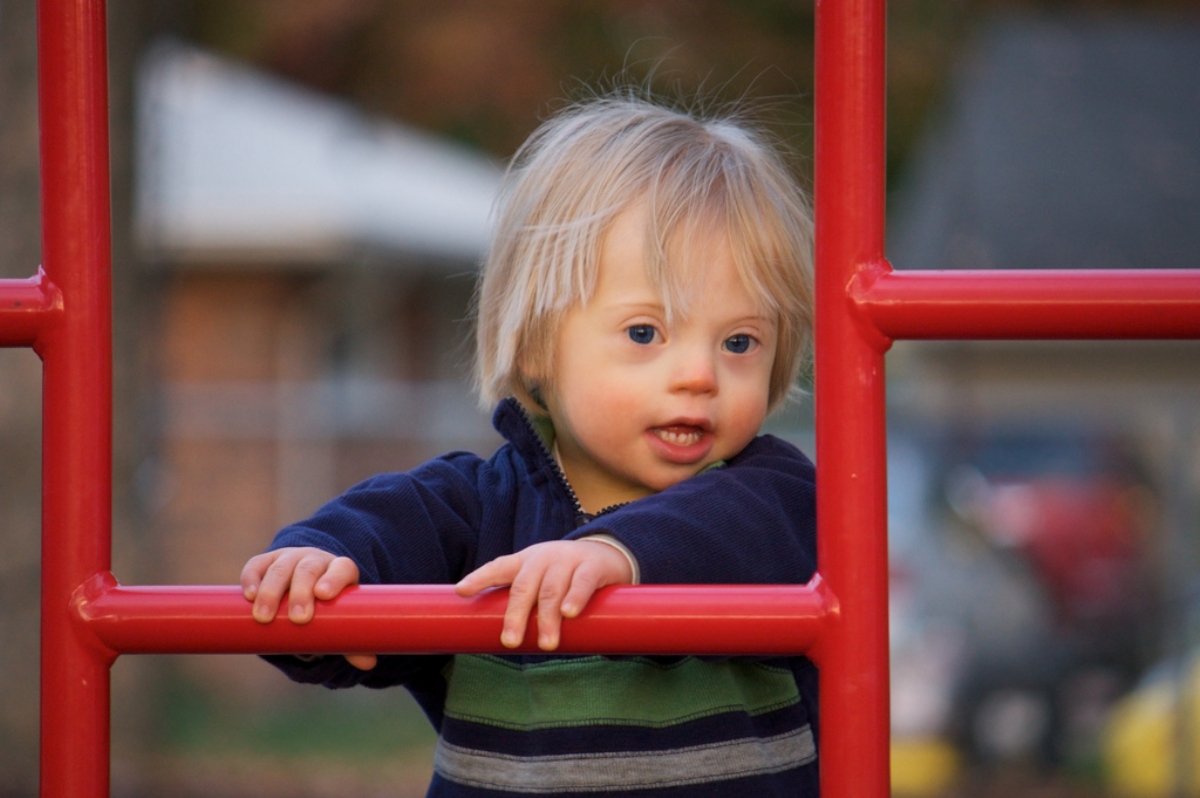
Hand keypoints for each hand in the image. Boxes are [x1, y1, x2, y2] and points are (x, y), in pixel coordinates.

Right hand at [240, 547, 376, 670]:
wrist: (305, 580)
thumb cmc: (327, 605)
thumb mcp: (340, 618)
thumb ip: (351, 639)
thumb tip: (368, 662)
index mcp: (340, 570)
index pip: (342, 568)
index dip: (334, 579)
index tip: (324, 595)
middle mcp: (315, 560)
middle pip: (309, 569)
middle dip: (301, 592)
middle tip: (298, 618)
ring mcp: (289, 559)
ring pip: (281, 568)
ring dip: (271, 592)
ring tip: (264, 617)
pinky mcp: (265, 562)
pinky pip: (257, 566)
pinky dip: (251, 579)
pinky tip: (248, 596)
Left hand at [455, 540, 632, 651]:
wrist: (608, 554)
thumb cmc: (565, 575)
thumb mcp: (541, 579)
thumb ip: (525, 602)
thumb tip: (503, 643)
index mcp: (526, 561)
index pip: (499, 567)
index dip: (479, 578)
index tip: (462, 591)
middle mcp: (543, 558)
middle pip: (524, 586)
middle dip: (515, 615)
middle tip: (510, 642)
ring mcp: (568, 560)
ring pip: (552, 589)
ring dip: (547, 618)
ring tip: (546, 645)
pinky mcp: (592, 566)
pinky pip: (582, 582)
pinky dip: (575, 598)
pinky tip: (569, 613)